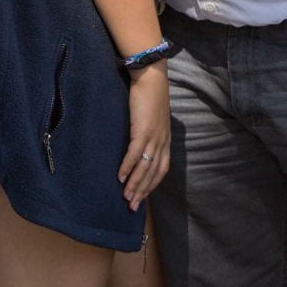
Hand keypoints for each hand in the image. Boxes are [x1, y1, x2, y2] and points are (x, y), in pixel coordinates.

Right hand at [118, 63, 170, 208]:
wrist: (152, 78)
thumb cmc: (150, 96)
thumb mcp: (153, 118)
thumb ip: (149, 132)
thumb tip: (139, 143)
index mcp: (165, 140)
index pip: (161, 169)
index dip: (151, 185)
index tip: (142, 197)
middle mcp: (162, 142)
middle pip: (153, 173)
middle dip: (142, 191)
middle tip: (132, 207)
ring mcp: (153, 137)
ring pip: (144, 167)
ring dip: (135, 184)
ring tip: (126, 197)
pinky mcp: (143, 130)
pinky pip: (135, 154)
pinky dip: (128, 167)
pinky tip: (120, 177)